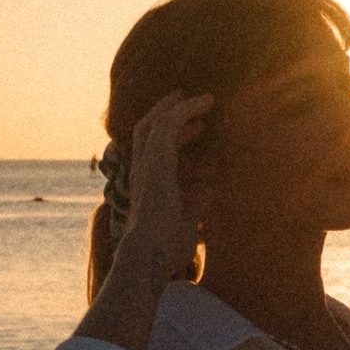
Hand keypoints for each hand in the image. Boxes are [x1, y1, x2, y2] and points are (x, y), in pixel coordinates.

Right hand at [117, 91, 213, 279]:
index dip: (178, 137)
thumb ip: (195, 203)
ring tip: (203, 97)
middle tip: (184, 96)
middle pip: (147, 129)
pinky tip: (205, 102)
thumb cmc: (166, 247)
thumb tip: (208, 189)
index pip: (158, 151)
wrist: (151, 253)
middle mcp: (141, 170)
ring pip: (156, 122)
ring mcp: (145, 163)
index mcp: (147, 184)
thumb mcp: (187, 220)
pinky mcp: (156, 159)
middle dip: (166, 111)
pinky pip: (169, 123)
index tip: (200, 128)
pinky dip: (186, 109)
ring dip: (179, 106)